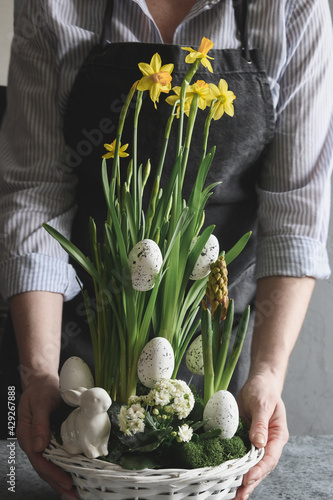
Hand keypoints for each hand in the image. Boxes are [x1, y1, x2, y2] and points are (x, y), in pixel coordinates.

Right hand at [16, 374, 78, 498]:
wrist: (42, 381)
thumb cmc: (41, 390)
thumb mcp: (40, 402)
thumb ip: (40, 423)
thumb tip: (39, 446)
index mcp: (27, 434)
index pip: (39, 460)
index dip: (52, 472)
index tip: (66, 481)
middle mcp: (33, 442)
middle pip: (43, 468)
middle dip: (58, 483)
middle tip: (73, 496)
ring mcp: (40, 442)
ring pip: (49, 466)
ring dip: (60, 481)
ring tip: (74, 494)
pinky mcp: (49, 440)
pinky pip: (54, 458)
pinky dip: (62, 469)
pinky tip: (72, 477)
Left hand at [235, 373, 288, 499]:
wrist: (258, 382)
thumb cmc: (263, 391)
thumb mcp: (262, 404)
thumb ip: (260, 423)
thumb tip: (258, 443)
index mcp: (278, 436)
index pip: (269, 458)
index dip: (258, 470)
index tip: (246, 478)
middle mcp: (268, 443)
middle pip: (261, 467)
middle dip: (250, 482)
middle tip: (238, 496)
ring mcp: (257, 442)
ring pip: (250, 465)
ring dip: (242, 479)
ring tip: (232, 495)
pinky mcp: (245, 439)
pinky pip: (240, 455)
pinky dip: (234, 467)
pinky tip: (226, 477)